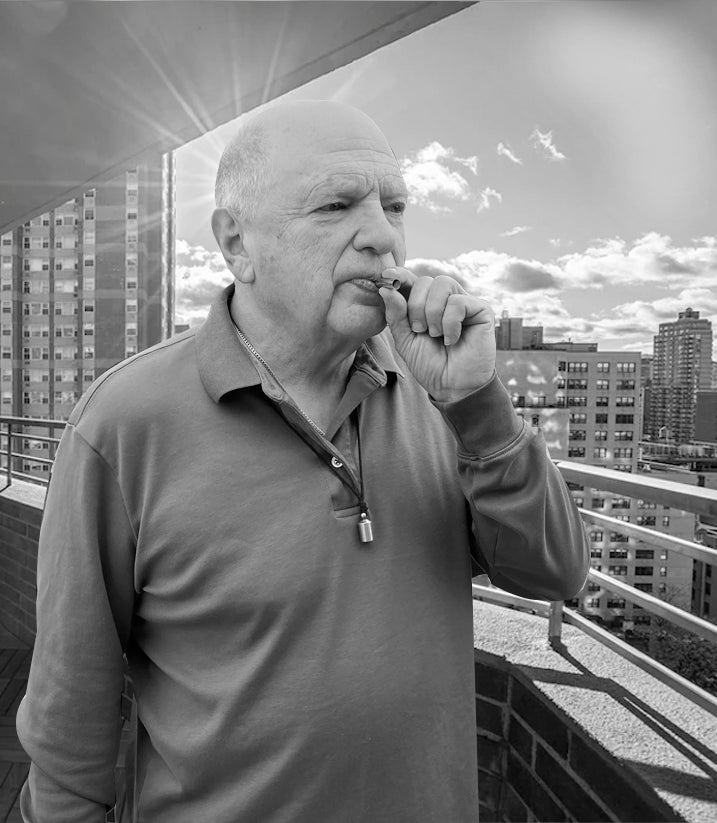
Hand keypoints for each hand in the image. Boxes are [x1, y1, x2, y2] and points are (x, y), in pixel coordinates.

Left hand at [379, 267, 495, 402]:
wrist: (451, 386)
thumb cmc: (430, 364)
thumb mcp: (405, 339)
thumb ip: (396, 315)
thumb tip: (386, 288)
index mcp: (425, 303)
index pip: (412, 280)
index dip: (400, 276)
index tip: (386, 276)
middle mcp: (445, 299)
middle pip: (425, 281)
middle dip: (416, 307)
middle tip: (420, 330)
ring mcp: (463, 302)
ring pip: (442, 284)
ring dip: (433, 313)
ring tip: (436, 335)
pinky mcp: (481, 309)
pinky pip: (458, 302)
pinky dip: (450, 323)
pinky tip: (452, 339)